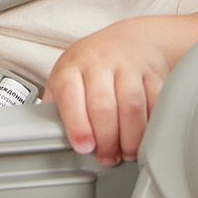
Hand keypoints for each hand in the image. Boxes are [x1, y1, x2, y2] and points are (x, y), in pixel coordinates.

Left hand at [44, 12, 197, 165]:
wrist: (130, 41)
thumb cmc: (91, 66)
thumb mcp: (67, 77)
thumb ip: (56, 105)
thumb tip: (41, 133)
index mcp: (72, 67)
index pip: (71, 94)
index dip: (77, 124)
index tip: (84, 147)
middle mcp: (100, 63)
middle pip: (103, 105)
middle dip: (106, 139)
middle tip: (106, 157)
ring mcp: (128, 66)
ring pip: (132, 105)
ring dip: (130, 137)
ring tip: (126, 153)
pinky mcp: (153, 73)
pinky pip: (156, 103)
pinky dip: (152, 126)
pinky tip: (145, 138)